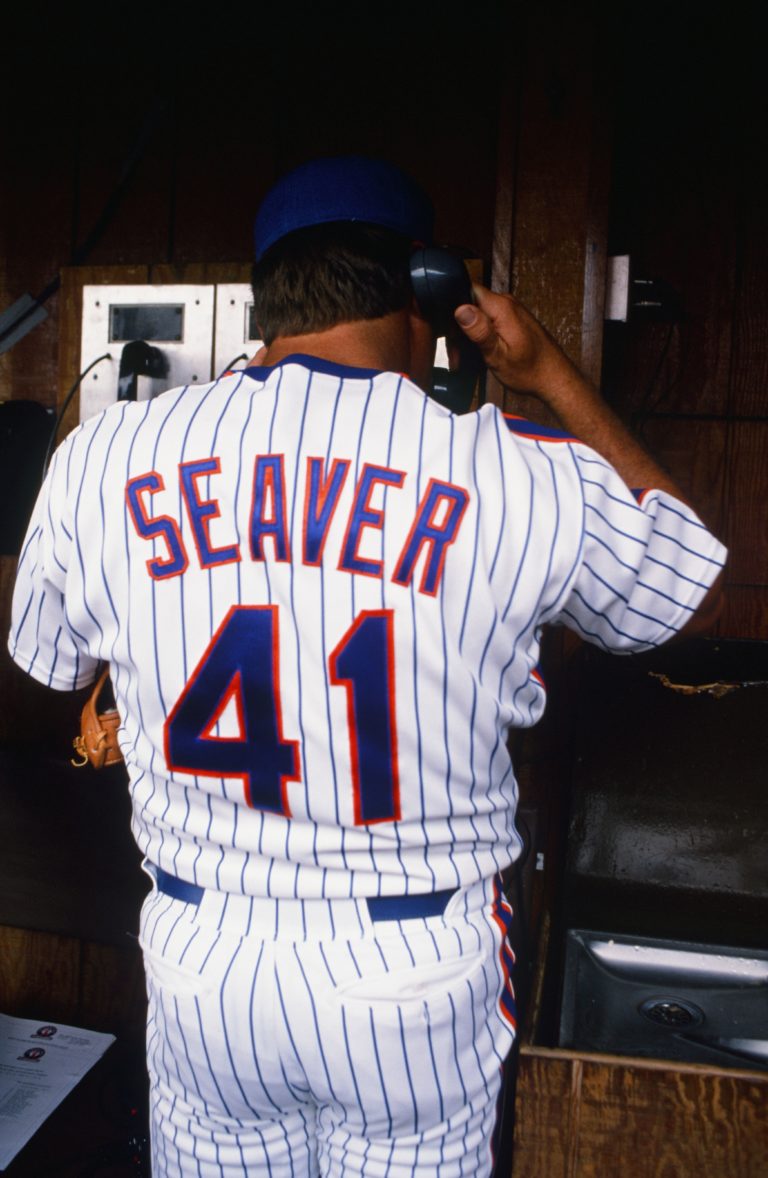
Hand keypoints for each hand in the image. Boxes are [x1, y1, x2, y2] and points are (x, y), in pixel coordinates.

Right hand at [454, 284, 578, 396]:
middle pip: (470, 304)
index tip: (451, 334)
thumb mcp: (498, 355)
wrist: (554, 378)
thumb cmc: (529, 371)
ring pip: (477, 313)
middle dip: (458, 329)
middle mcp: (506, 303)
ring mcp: (510, 310)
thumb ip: (480, 331)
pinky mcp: (512, 318)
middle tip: (456, 356)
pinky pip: (488, 320)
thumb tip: (460, 309)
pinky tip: (477, 353)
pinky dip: (479, 336)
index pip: (466, 291)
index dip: (452, 310)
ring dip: (467, 335)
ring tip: (464, 359)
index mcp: (502, 308)